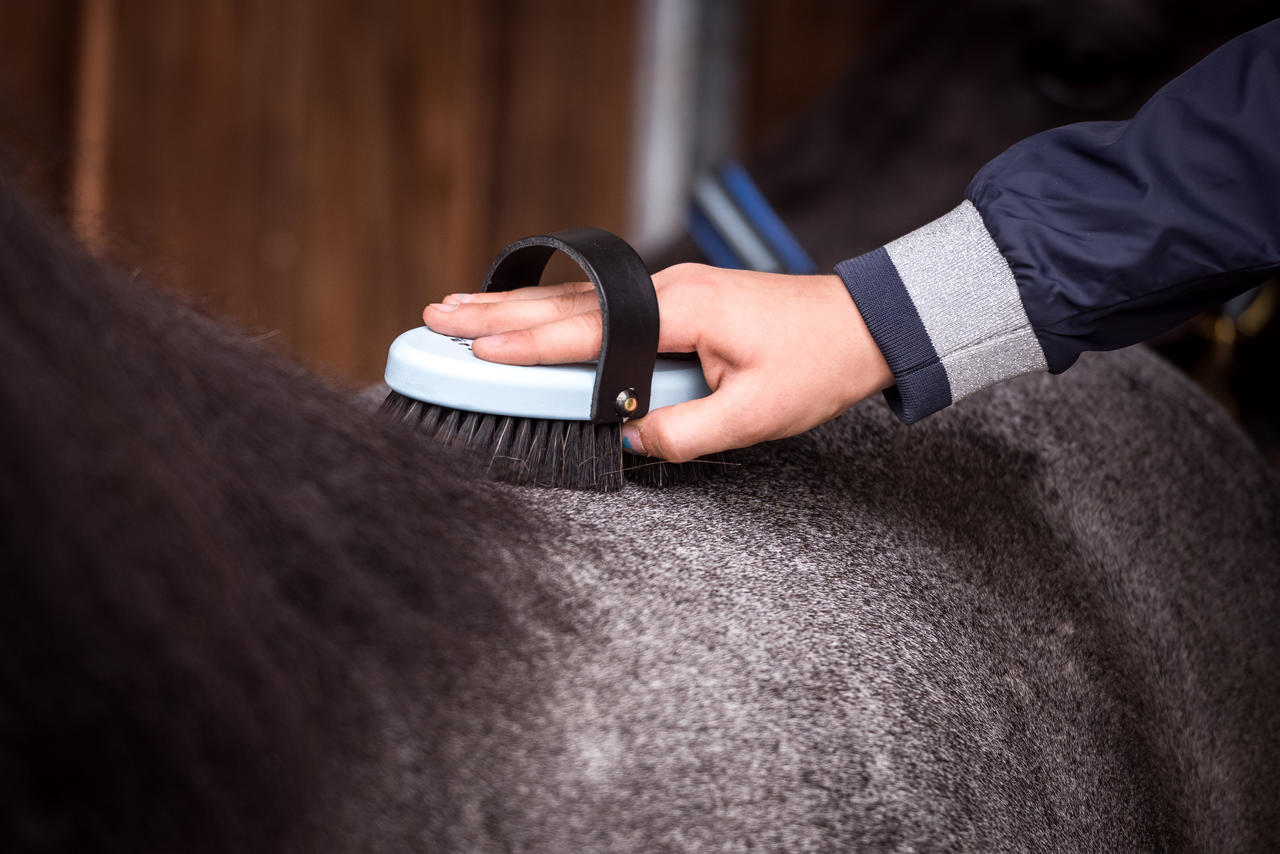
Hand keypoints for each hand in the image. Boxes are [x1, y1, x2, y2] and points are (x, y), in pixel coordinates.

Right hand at [422, 264, 892, 461]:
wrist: (865, 324)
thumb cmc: (818, 365)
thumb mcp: (758, 415)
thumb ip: (687, 432)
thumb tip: (629, 442)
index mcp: (682, 310)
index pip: (587, 331)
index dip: (526, 344)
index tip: (471, 347)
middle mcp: (667, 289)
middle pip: (567, 304)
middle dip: (497, 311)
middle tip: (434, 314)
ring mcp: (671, 290)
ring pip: (579, 301)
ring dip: (517, 305)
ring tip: (460, 306)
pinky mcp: (678, 300)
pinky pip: (603, 307)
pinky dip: (556, 311)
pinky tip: (530, 314)